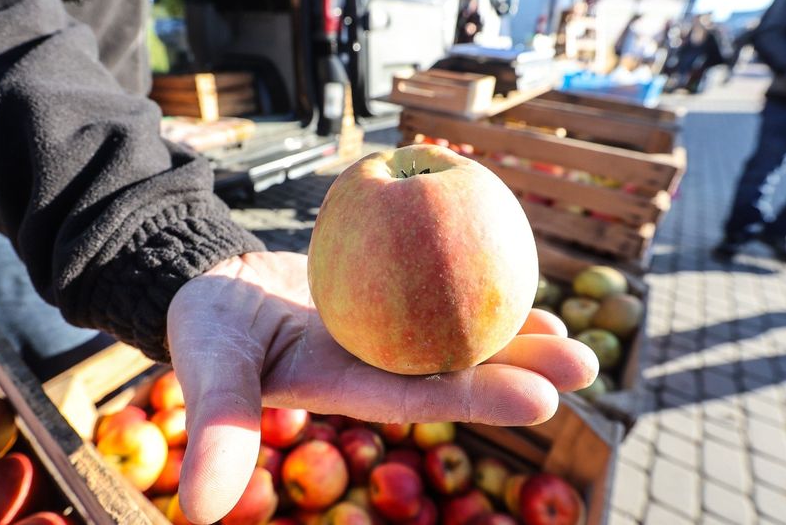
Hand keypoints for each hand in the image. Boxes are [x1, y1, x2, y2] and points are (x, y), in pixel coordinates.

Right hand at [167, 251, 596, 523]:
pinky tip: (522, 284)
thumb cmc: (207, 328)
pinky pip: (441, 295)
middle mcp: (379, 366)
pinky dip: (479, 291)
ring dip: (516, 337)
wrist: (216, 287)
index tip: (542, 400)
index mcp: (349, 387)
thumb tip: (200, 517)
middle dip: (521, 372)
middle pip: (457, 373)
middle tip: (586, 364)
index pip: (422, 400)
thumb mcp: (208, 369)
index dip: (479, 402)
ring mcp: (387, 333)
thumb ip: (216, 431)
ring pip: (460, 337)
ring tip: (575, 337)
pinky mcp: (388, 299)